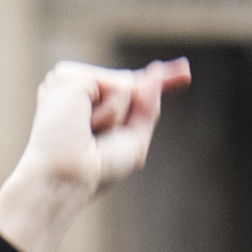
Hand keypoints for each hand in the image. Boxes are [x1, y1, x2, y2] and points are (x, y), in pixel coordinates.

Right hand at [0, 58, 188, 251]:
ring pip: (125, 84)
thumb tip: (156, 74)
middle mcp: (80, 93)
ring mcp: (72, 83)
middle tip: (103, 137)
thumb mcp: (133, 140)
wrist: (68, 177)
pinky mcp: (68, 77)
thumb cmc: (96, 171)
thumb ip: (148, 107)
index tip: (184, 74)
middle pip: (130, 84)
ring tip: (89, 133)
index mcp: (92, 108)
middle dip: (137, 103)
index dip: (159, 81)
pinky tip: (85, 123)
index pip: (130, 88)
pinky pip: (115, 85)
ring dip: (116, 116)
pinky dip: (109, 110)